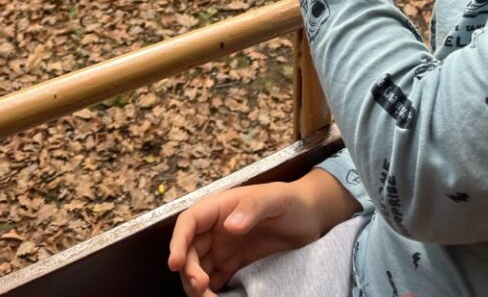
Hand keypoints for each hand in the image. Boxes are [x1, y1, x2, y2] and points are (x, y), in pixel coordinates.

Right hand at [168, 171, 359, 296]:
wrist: (312, 216)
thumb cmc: (293, 201)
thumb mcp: (275, 199)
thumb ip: (253, 208)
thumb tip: (229, 226)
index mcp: (221, 207)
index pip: (189, 221)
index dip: (178, 241)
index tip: (175, 263)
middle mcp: (218, 227)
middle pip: (190, 249)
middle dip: (189, 269)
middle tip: (201, 288)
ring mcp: (225, 246)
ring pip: (199, 267)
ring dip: (197, 284)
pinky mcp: (234, 263)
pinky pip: (215, 279)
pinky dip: (211, 291)